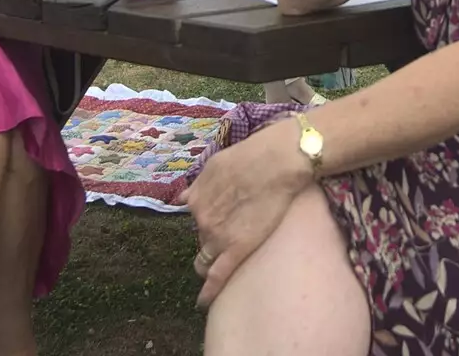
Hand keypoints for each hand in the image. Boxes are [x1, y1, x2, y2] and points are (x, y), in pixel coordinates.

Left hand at [184, 121, 308, 306]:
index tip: (211, 231)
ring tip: (218, 271)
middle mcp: (203, 220)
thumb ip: (198, 185)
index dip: (205, 226)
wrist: (277, 161)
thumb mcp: (215, 165)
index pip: (196, 222)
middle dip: (209, 243)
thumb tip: (182, 198)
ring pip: (208, 259)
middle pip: (202, 240)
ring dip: (210, 263)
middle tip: (228, 240)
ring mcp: (219, 237)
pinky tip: (203, 302)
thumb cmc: (250, 156)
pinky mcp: (238, 249)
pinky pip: (218, 276)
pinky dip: (209, 291)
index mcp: (196, 200)